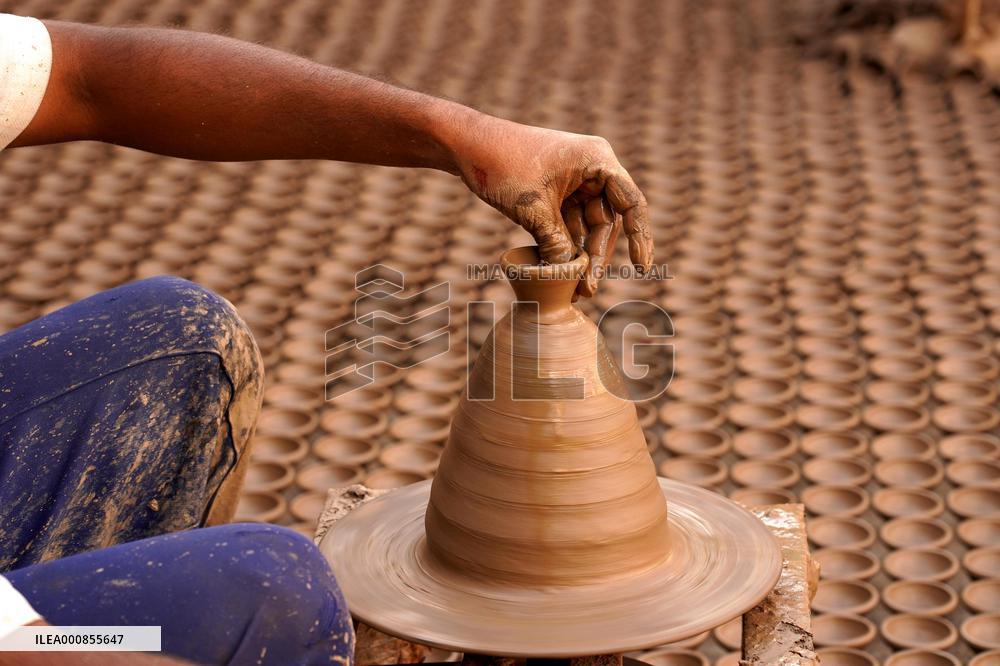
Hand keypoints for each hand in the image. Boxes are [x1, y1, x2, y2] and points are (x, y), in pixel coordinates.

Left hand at [452, 116, 651, 296]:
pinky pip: (570, 223)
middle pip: (607, 220)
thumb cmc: (501, 165)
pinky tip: (564, 273)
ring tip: (577, 289)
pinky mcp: (557, 191)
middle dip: (597, 256)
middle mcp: (593, 168)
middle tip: (589, 289)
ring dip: (581, 256)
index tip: (642, 268)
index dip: (640, 237)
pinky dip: (566, 246)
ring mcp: (575, 180)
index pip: (631, 203)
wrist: (466, 145)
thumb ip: (557, 244)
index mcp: (597, 160)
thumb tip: (572, 275)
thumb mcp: (532, 210)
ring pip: (588, 225)